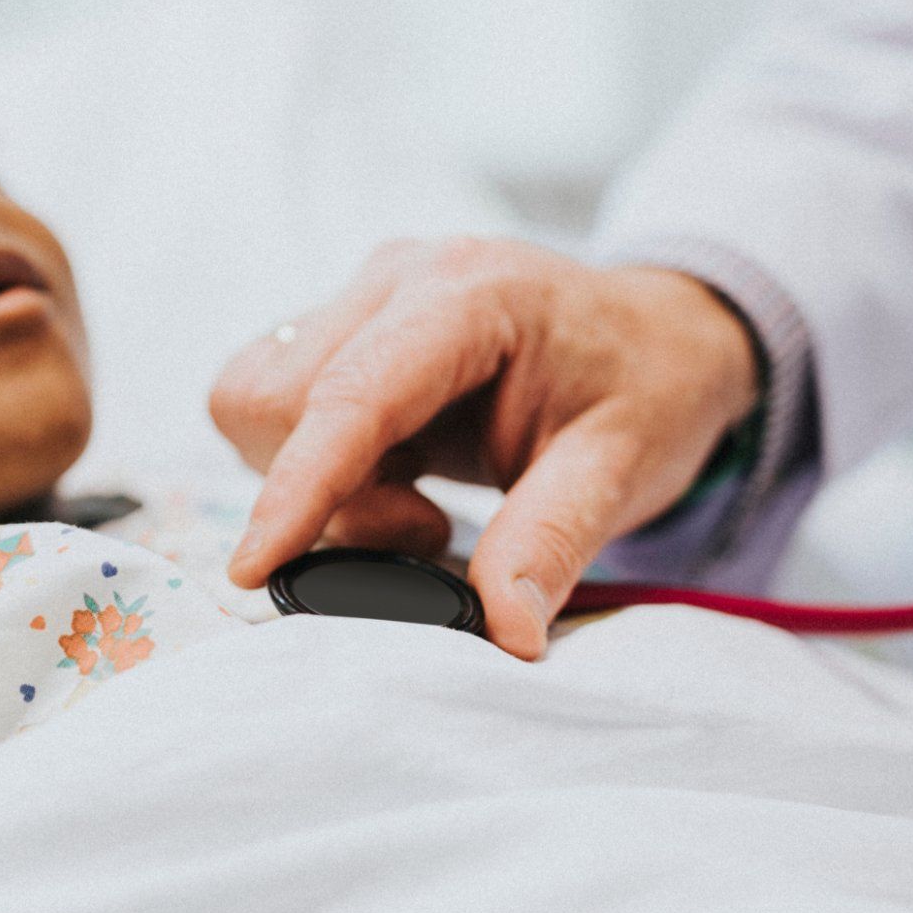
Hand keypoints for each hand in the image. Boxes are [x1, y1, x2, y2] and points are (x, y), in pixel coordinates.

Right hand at [209, 237, 759, 658]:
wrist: (657, 337)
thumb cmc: (647, 389)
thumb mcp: (624, 469)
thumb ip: (552, 543)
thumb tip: (503, 633)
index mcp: (470, 293)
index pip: (352, 393)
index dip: (297, 485)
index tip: (254, 569)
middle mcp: (398, 278)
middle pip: (279, 401)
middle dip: (329, 495)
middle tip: (429, 526)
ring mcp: (363, 296)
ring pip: (258, 404)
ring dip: (316, 481)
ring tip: (416, 498)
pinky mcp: (342, 327)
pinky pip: (273, 407)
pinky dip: (315, 466)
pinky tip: (395, 473)